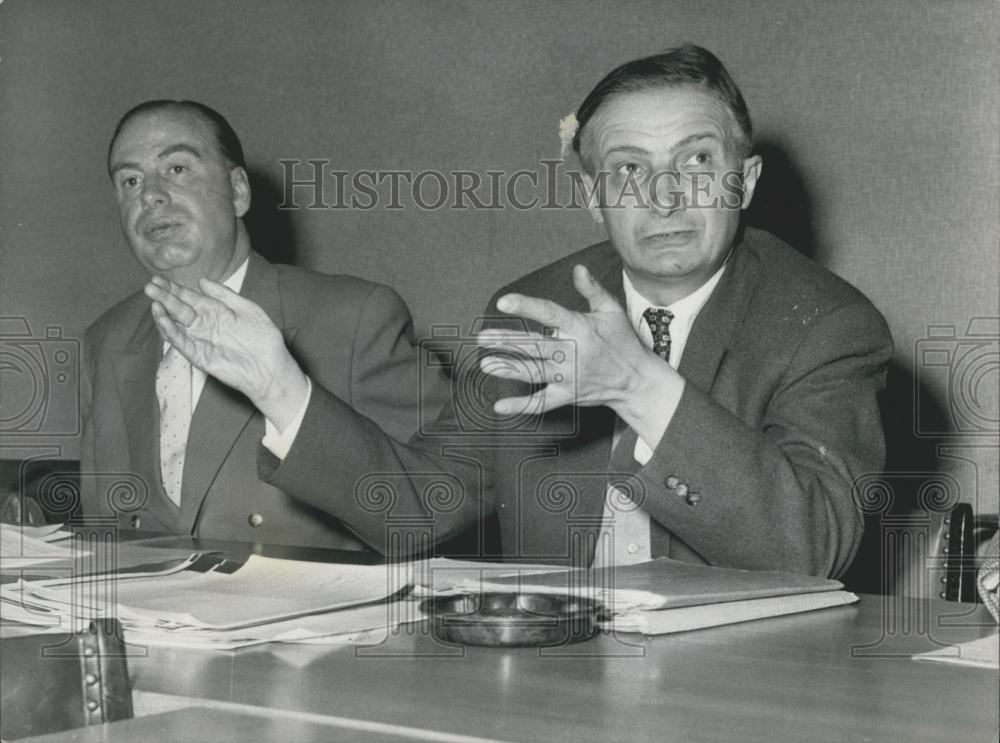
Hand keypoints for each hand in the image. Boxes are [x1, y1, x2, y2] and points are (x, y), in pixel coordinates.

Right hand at [144, 276, 308, 430]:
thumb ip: (225, 295)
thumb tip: (202, 281)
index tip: (158, 278)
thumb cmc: (264, 339)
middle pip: (179, 309)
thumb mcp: (248, 309)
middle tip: (149, 286)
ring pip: (177, 326)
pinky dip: (172, 332)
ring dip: (163, 314)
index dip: (174, 288)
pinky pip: (182, 343)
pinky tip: (163, 320)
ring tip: (153, 302)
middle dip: (164, 297)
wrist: (272, 368)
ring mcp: (201, 341)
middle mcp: (205, 325)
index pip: (189, 297)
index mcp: (215, 312)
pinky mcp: (200, 357)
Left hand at [477, 265, 683, 443]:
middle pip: (533, 345)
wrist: (636, 380)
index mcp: (579, 328)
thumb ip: (592, 290)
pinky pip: (541, 402)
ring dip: (507, 368)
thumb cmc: (622, 342)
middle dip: (506, 341)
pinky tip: (500, 406)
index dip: (526, 306)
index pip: (548, 314)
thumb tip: (578, 269)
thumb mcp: (611, 311)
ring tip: (486, 364)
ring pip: (532, 371)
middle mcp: (571, 352)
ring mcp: (568, 376)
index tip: (503, 301)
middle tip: (481, 338)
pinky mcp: (567, 394)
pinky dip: (521, 405)